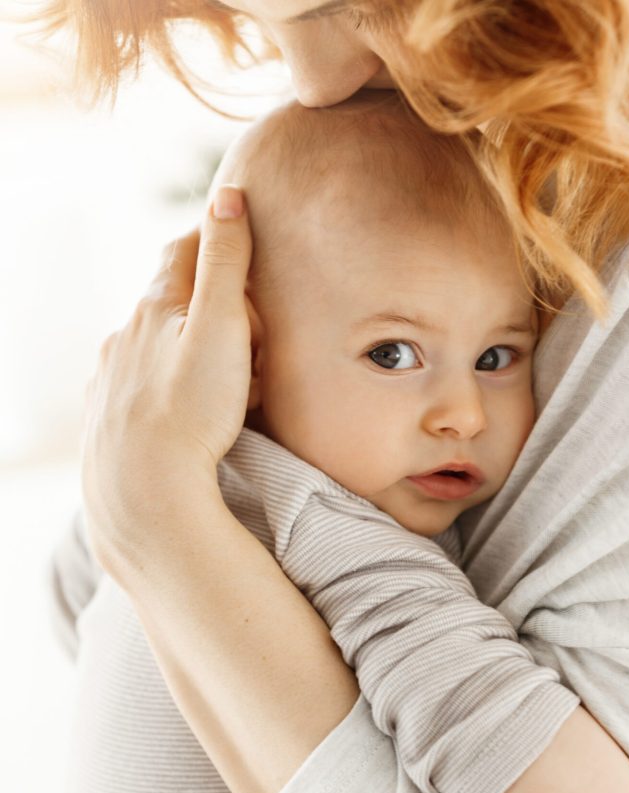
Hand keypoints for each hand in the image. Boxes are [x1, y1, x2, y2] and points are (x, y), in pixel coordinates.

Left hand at [81, 185, 254, 574]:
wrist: (145, 489)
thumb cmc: (192, 409)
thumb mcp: (222, 326)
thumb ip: (226, 262)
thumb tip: (228, 196)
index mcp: (156, 306)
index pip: (186, 252)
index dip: (217, 240)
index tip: (244, 246)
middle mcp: (126, 334)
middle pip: (170, 299)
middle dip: (208, 304)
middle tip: (250, 333)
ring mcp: (112, 375)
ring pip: (153, 344)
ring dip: (185, 347)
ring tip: (222, 378)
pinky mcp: (107, 413)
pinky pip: (140, 384)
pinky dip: (164, 382)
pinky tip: (179, 406)